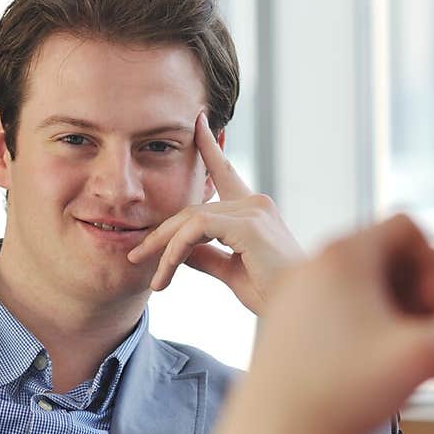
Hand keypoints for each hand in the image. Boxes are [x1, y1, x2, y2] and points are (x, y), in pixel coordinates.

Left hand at [126, 111, 301, 313]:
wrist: (297, 311)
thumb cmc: (271, 294)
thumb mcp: (231, 272)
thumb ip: (206, 256)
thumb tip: (180, 250)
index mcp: (253, 211)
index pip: (225, 173)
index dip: (211, 149)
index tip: (198, 122)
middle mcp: (255, 203)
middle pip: (193, 208)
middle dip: (161, 233)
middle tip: (135, 256)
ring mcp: (254, 210)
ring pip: (191, 220)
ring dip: (164, 249)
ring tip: (153, 280)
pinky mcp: (249, 224)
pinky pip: (197, 229)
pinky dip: (176, 250)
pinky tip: (166, 273)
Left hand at [200, 217, 433, 433]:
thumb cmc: (343, 394)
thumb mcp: (418, 361)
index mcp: (343, 255)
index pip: (405, 225)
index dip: (433, 259)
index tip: (432, 305)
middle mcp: (308, 263)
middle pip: (376, 249)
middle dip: (406, 281)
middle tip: (414, 327)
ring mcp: (287, 291)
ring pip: (350, 277)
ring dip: (378, 303)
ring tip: (387, 348)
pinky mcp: (275, 320)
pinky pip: (324, 301)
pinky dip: (348, 321)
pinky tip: (355, 363)